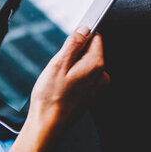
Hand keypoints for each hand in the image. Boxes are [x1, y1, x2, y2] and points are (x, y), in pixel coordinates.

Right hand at [0, 27, 109, 151]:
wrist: (48, 123)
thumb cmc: (51, 97)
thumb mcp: (58, 63)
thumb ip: (74, 43)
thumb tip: (84, 29)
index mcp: (96, 65)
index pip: (95, 38)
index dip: (79, 37)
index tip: (67, 44)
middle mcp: (102, 76)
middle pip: (90, 51)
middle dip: (73, 54)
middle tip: (58, 66)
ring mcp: (97, 87)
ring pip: (85, 65)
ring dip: (72, 67)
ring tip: (58, 78)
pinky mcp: (91, 95)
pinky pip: (83, 77)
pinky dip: (72, 78)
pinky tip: (61, 87)